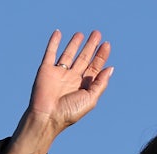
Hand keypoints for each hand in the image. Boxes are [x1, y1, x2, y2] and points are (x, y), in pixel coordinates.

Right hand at [6, 30, 112, 153]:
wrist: (47, 116)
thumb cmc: (69, 112)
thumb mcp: (90, 99)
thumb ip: (100, 84)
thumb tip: (110, 68)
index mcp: (83, 86)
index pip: (94, 68)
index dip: (101, 56)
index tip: (107, 44)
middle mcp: (72, 78)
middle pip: (83, 58)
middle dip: (90, 46)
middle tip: (97, 33)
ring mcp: (59, 73)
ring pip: (68, 54)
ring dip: (74, 43)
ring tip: (81, 34)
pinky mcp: (46, 70)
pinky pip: (50, 53)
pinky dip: (53, 42)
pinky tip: (58, 32)